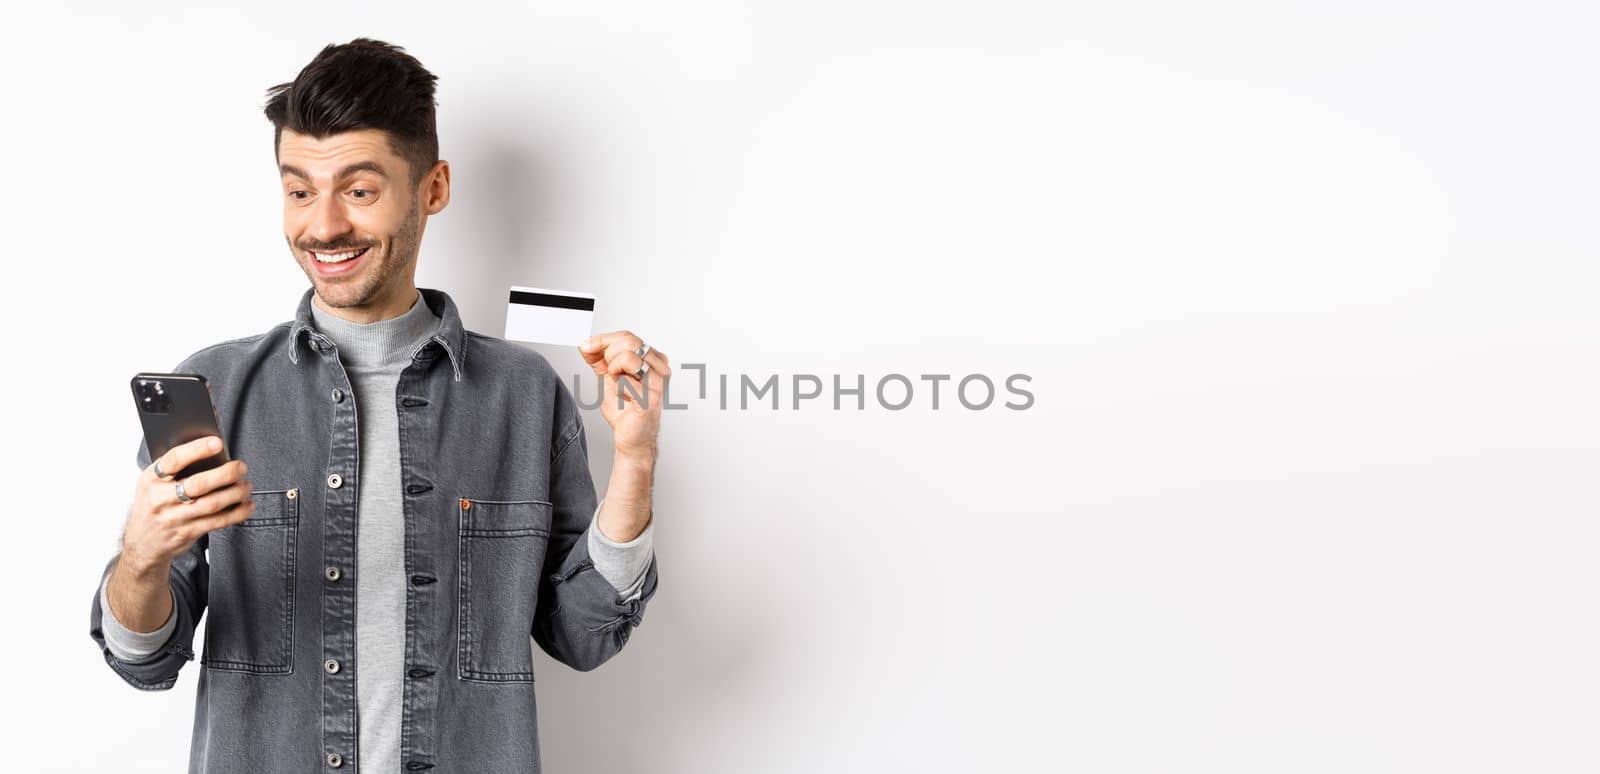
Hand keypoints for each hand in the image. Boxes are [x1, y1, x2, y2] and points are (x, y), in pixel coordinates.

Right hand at [122, 435, 253, 574]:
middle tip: (241, 467)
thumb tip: (211, 452)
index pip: (174, 460)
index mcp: (150, 479)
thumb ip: (174, 469)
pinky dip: (237, 512)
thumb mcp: (151, 484)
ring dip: (235, 493)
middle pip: (198, 484)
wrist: (141, 544)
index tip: (217, 442)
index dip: (197, 449)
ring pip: (212, 503)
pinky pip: (217, 521)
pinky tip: (247, 505)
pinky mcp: (187, 533)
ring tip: (246, 486)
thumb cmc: (153, 505)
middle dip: (225, 473)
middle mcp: (160, 499)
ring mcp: (174, 518)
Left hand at [579, 330, 669, 461]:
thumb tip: (587, 343)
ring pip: (628, 355)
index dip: (602, 340)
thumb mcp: (608, 377)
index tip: (587, 347)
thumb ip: (599, 358)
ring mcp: (658, 379)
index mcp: (651, 358)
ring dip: (615, 370)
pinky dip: (620, 387)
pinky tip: (627, 398)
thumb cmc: (625, 411)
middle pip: (629, 341)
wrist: (631, 437)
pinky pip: (627, 379)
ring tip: (620, 384)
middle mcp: (659, 366)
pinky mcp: (653, 394)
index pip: (627, 336)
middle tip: (609, 372)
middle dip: (608, 354)